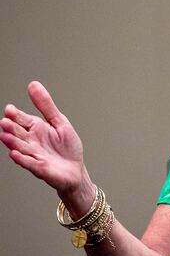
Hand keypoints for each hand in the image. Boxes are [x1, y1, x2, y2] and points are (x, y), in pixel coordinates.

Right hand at [0, 82, 92, 204]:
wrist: (76, 170)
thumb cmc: (67, 147)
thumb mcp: (60, 122)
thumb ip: (46, 105)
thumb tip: (33, 84)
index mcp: (36, 128)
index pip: (21, 119)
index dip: (15, 115)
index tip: (9, 109)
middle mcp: (31, 141)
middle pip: (18, 133)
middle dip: (11, 128)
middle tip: (4, 122)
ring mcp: (34, 155)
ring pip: (20, 147)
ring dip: (12, 142)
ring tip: (5, 136)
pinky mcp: (39, 168)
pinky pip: (28, 163)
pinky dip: (21, 159)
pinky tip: (14, 154)